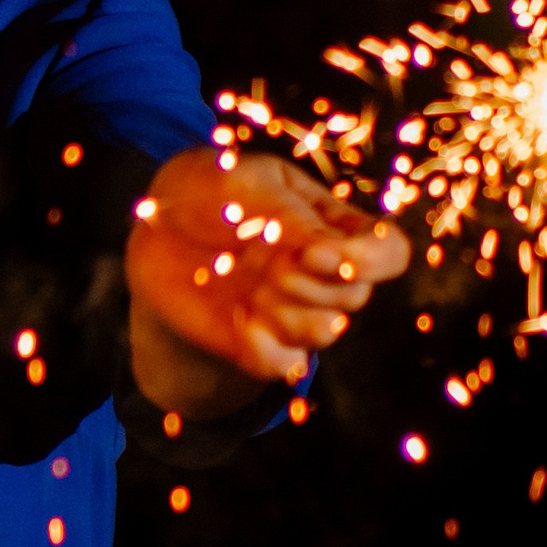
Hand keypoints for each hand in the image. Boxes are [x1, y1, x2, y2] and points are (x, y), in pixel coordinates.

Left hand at [125, 149, 410, 414]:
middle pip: (357, 295)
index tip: (313, 252)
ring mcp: (295, 309)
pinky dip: (260, 345)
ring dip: (284, 310)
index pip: (390, 252)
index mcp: (332, 225)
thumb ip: (286, 213)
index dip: (369, 260)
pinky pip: (284, 364)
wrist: (156, 229)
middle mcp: (324, 272)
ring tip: (248, 285)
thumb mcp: (241, 182)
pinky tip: (236, 317)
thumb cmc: (207, 191)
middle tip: (261, 258)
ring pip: (326, 332)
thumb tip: (327, 250)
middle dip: (307, 281)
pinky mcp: (262, 343)